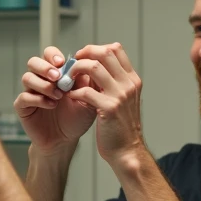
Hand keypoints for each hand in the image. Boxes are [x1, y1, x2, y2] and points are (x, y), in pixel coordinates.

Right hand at [14, 47, 95, 155]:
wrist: (66, 141)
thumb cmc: (76, 119)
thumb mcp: (88, 98)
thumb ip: (89, 81)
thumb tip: (90, 62)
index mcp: (56, 74)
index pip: (49, 55)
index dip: (53, 55)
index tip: (63, 63)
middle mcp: (41, 80)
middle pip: (33, 62)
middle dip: (45, 67)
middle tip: (58, 77)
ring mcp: (30, 93)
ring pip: (27, 77)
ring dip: (43, 84)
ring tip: (58, 96)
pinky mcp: (23, 107)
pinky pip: (24, 97)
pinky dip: (38, 99)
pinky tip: (51, 105)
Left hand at [63, 43, 146, 167]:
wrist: (127, 151)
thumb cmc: (121, 127)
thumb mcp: (123, 100)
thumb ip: (114, 84)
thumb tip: (96, 68)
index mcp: (132, 80)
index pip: (116, 49)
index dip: (95, 49)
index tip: (83, 57)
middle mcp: (128, 84)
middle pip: (105, 52)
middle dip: (85, 54)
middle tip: (72, 65)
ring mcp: (120, 95)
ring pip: (94, 67)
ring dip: (76, 71)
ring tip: (68, 80)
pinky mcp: (109, 108)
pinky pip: (86, 91)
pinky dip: (74, 92)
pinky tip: (70, 97)